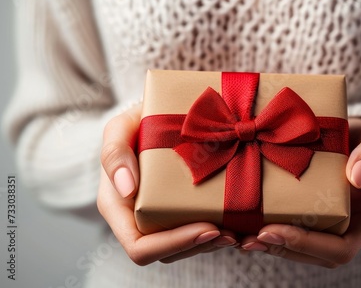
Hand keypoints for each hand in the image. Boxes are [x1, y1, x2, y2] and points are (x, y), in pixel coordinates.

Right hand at [98, 104, 236, 265]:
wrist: (160, 115)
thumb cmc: (136, 122)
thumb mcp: (120, 128)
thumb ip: (114, 153)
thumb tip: (126, 189)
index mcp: (118, 208)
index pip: (140, 246)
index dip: (173, 244)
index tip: (207, 227)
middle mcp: (138, 219)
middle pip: (168, 253)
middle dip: (199, 246)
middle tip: (231, 232)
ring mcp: (161, 218)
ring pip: (185, 248)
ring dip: (212, 244)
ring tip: (238, 230)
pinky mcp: (181, 211)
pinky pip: (197, 233)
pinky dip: (218, 233)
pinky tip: (237, 222)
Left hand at [239, 117, 360, 267]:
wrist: (351, 135)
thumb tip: (358, 176)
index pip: (342, 248)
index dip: (307, 245)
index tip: (275, 230)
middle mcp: (347, 228)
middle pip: (315, 256)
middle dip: (281, 249)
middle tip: (248, 238)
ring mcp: (326, 225)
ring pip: (298, 249)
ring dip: (268, 246)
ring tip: (238, 237)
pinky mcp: (308, 216)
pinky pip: (289, 231)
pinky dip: (265, 232)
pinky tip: (241, 226)